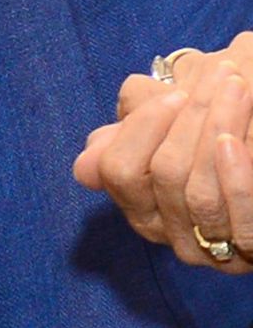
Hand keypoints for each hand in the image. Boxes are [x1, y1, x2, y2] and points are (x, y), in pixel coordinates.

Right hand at [77, 41, 252, 270]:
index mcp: (135, 201)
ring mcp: (208, 248)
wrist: (248, 127)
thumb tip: (90, 161)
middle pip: (164, 175)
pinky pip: (239, 223)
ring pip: (200, 194)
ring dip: (221, 132)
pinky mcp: (247, 251)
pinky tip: (232, 143)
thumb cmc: (210, 125)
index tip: (177, 94)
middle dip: (194, 120)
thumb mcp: (169, 116)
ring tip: (239, 90)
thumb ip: (130, 127)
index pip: (118, 170)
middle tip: (224, 76)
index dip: (142, 130)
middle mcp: (165, 232)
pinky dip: (235, 179)